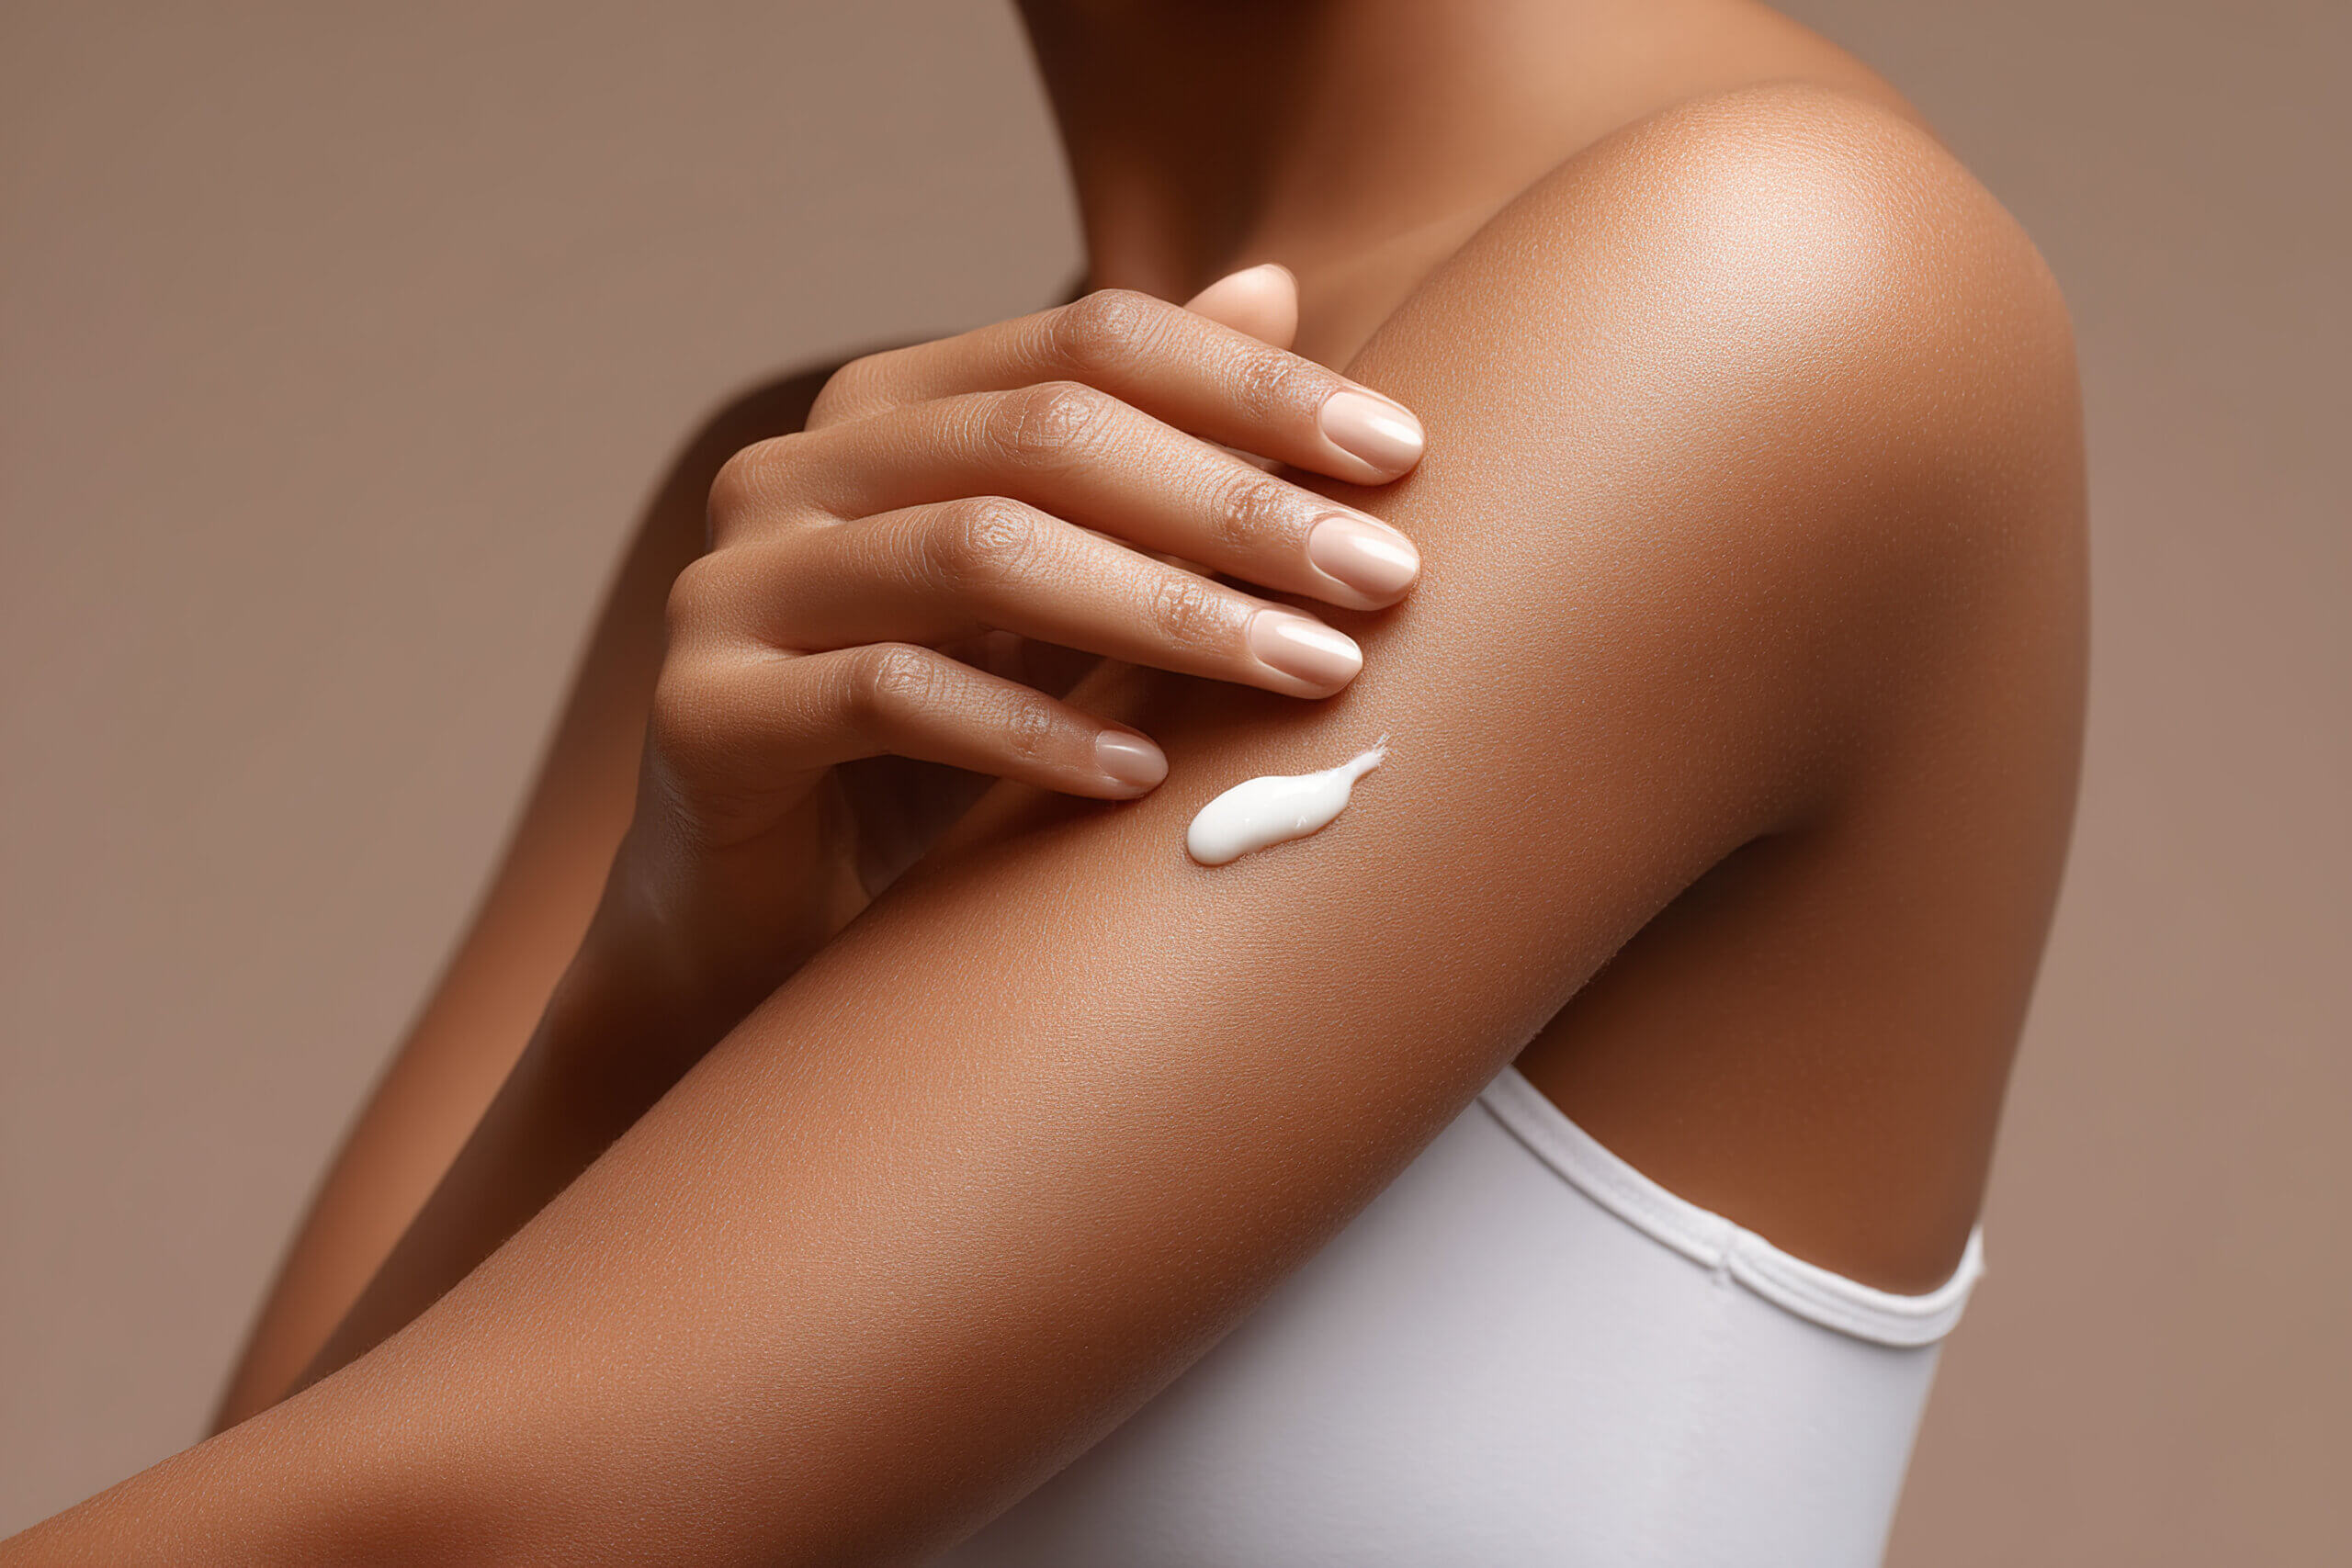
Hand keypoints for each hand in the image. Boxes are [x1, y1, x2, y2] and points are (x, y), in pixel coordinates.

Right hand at [586, 264, 1426, 1055]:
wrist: (766, 918)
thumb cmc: (937, 751)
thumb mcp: (1061, 595)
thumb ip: (1146, 451)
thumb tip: (1277, 286)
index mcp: (887, 411)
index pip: (1088, 345)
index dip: (1251, 388)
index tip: (1400, 455)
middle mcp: (797, 470)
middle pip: (1044, 438)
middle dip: (1235, 504)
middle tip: (1385, 575)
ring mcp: (735, 584)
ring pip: (977, 551)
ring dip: (1165, 611)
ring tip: (1308, 668)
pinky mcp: (705, 709)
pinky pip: (888, 695)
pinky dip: (1030, 732)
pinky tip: (1142, 776)